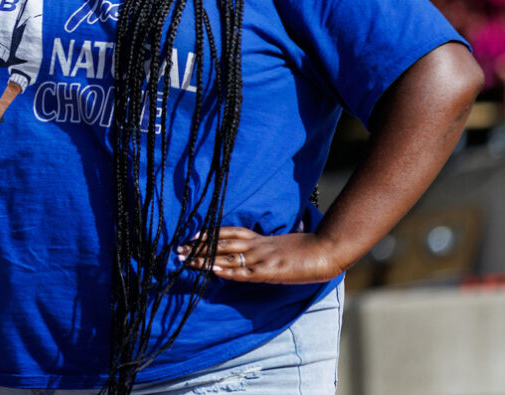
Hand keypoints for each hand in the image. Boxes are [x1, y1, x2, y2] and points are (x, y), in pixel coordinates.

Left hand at [177, 226, 344, 284]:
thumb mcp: (284, 245)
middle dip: (199, 247)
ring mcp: (262, 257)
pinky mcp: (269, 270)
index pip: (228, 233)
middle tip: (178, 249)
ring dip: (205, 259)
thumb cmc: (308, 248)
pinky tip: (213, 270)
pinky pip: (244, 271)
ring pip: (227, 256)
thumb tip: (261, 248)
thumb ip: (270, 246)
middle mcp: (256, 245)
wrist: (326, 249)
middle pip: (221, 243)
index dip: (209, 234)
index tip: (191, 237)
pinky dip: (227, 270)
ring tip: (186, 260)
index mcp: (260, 239)